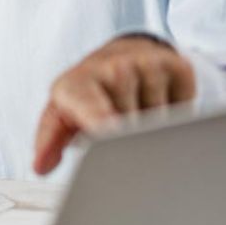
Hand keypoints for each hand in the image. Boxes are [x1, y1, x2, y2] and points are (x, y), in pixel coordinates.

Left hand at [32, 35, 195, 174]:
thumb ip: (50, 142)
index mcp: (76, 84)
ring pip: (160, 119)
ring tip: (134, 112)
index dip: (102, 120)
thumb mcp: (61, 115)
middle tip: (116, 130)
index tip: (110, 131)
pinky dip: (174, 114)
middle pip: (131, 125)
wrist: (119, 57)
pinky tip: (156, 101)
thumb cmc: (86, 95)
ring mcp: (147, 63)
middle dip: (127, 140)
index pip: (90, 106)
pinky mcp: (177, 64)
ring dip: (151, 129)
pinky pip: (185, 106)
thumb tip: (40, 166)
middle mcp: (111, 68)